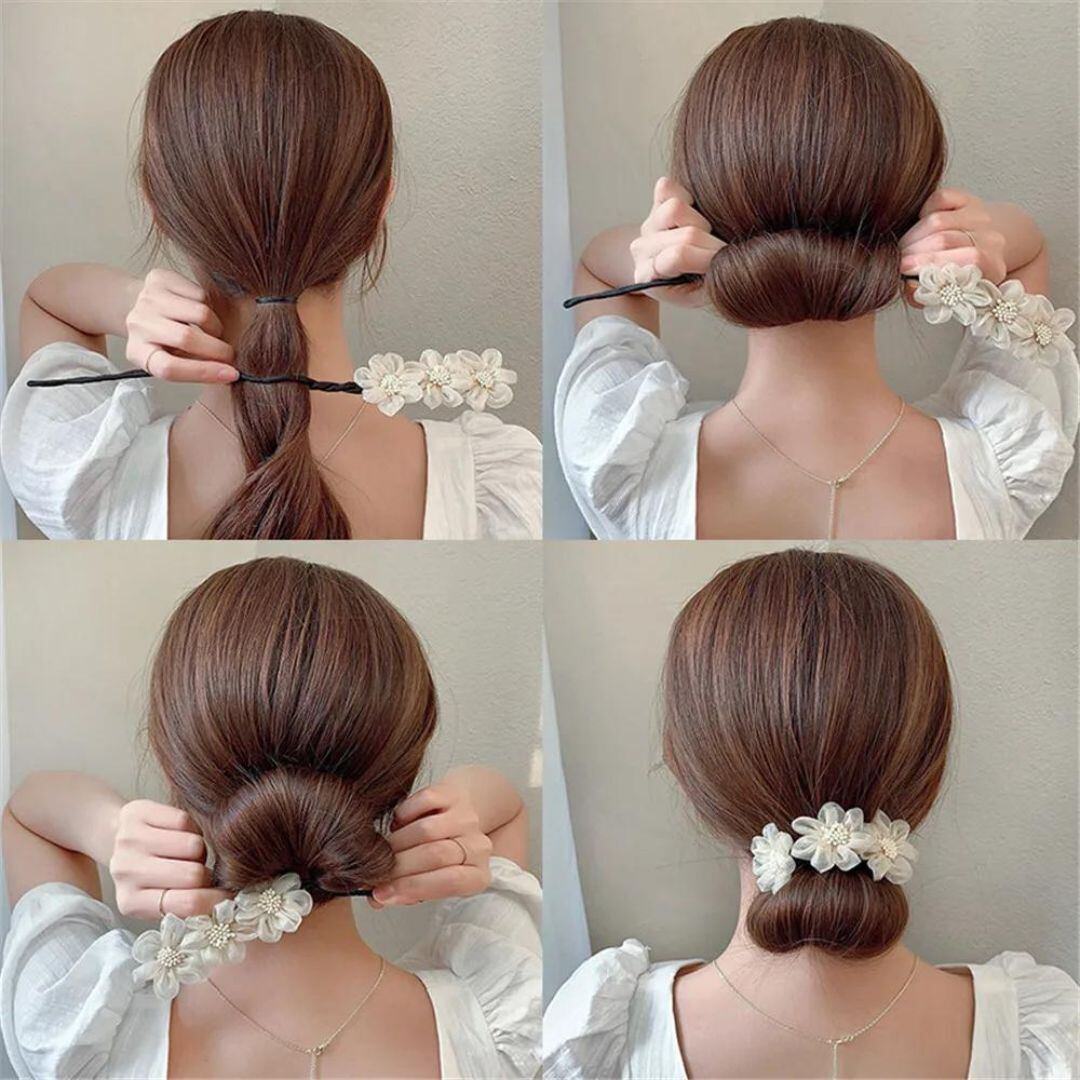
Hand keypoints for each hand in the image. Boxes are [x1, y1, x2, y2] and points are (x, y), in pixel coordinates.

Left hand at [109, 800, 228, 919]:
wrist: (114, 837)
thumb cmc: (147, 873)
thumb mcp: (159, 898)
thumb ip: (185, 903)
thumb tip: (225, 900)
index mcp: (131, 902)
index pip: (187, 904)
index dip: (215, 900)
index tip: (229, 896)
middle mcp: (125, 872)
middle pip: (194, 874)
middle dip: (205, 873)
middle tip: (197, 872)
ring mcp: (128, 841)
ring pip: (194, 845)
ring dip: (199, 850)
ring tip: (186, 853)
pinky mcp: (136, 814)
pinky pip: (184, 820)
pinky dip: (191, 827)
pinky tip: (179, 834)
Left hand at [125, 269, 236, 381]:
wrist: (141, 306)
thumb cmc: (163, 339)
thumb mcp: (173, 360)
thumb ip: (196, 367)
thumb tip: (229, 373)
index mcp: (139, 352)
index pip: (169, 367)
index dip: (203, 372)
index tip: (232, 374)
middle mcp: (139, 324)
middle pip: (186, 338)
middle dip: (217, 349)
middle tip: (228, 354)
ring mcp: (147, 298)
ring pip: (200, 313)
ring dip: (215, 327)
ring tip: (212, 332)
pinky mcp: (159, 279)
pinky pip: (200, 294)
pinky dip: (210, 306)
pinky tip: (202, 312)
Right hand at [370, 780, 493, 906]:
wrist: (458, 818)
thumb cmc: (441, 860)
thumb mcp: (432, 883)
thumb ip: (408, 893)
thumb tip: (377, 898)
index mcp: (478, 876)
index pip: (449, 882)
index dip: (411, 888)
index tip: (381, 894)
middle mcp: (478, 846)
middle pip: (436, 855)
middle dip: (399, 867)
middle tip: (375, 873)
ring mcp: (467, 817)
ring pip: (427, 830)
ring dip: (397, 843)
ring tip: (382, 851)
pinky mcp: (451, 794)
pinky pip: (424, 801)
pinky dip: (404, 814)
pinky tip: (396, 825)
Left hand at [629, 177, 723, 307]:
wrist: (682, 270)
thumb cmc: (697, 284)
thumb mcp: (704, 291)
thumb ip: (710, 276)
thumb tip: (722, 251)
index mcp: (647, 276)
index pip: (679, 256)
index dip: (708, 256)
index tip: (723, 261)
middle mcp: (642, 249)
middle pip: (685, 234)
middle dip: (711, 242)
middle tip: (719, 252)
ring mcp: (648, 224)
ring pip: (674, 208)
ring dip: (699, 221)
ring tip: (705, 235)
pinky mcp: (654, 203)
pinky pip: (667, 188)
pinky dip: (687, 196)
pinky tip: (695, 214)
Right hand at [899, 189, 1007, 292]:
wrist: (976, 249)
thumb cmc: (954, 278)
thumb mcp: (943, 297)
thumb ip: (925, 296)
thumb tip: (910, 286)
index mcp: (993, 267)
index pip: (970, 259)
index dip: (932, 262)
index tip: (903, 268)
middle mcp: (992, 239)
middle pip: (946, 239)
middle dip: (914, 250)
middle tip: (898, 260)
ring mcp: (980, 216)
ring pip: (938, 221)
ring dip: (912, 236)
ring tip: (903, 248)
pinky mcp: (966, 198)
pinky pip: (939, 200)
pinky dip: (922, 212)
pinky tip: (918, 226)